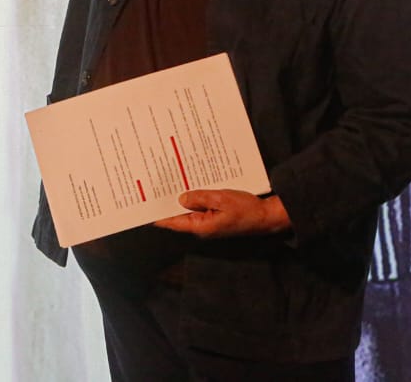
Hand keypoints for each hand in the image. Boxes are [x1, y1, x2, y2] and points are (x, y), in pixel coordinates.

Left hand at [153, 190, 289, 238]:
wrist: (266, 217)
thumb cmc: (246, 210)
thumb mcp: (222, 199)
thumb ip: (200, 198)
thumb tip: (181, 198)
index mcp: (201, 226)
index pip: (173, 222)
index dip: (158, 215)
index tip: (144, 207)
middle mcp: (202, 226)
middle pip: (179, 215)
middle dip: (168, 203)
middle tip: (155, 188)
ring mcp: (209, 222)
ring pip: (190, 210)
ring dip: (182, 198)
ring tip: (169, 184)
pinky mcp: (215, 217)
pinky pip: (201, 207)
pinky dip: (195, 198)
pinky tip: (192, 186)